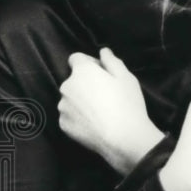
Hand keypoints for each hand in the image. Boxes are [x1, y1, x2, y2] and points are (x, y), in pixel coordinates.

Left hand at [57, 48, 165, 173]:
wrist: (123, 138)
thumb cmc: (127, 104)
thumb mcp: (126, 77)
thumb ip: (111, 61)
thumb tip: (103, 51)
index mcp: (81, 71)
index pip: (76, 58)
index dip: (89, 63)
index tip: (101, 73)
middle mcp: (66, 86)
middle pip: (73, 80)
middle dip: (85, 84)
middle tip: (104, 95)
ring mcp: (63, 107)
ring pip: (70, 99)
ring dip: (80, 101)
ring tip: (99, 112)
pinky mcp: (63, 124)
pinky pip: (69, 116)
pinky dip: (78, 118)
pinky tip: (93, 124)